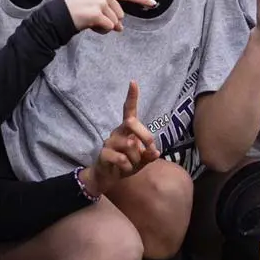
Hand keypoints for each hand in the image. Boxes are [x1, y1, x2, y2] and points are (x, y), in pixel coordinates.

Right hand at [63, 0, 155, 33]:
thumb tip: (121, 27)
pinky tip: (90, 25)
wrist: (60, 14)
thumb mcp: (96, 5)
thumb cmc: (78, 10)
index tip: (153, 3)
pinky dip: (100, 30)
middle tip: (94, 19)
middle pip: (121, 15)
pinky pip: (108, 27)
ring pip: (115, 22)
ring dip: (104, 26)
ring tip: (90, 21)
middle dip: (111, 21)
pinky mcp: (97, 13)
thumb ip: (111, 11)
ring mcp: (101, 2)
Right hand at [85, 81, 160, 196]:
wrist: (108, 177)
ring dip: (136, 159)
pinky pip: (122, 159)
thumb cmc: (126, 164)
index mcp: (127, 129)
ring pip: (130, 145)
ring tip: (132, 164)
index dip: (132, 96)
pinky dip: (127, 167)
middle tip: (149, 148)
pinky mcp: (103, 153)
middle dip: (145, 135)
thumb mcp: (141, 160)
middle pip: (132, 122)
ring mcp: (109, 141)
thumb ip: (149, 155)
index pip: (129, 110)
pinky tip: (124, 169)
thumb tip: (155, 152)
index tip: (133, 82)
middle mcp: (118, 131)